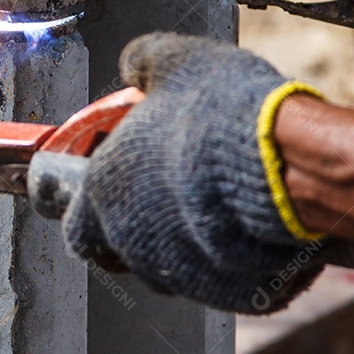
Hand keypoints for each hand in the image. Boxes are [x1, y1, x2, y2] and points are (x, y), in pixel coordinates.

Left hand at [62, 32, 327, 313]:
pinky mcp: (223, 291)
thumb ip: (141, 63)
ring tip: (206, 205)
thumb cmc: (218, 115)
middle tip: (158, 194)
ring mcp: (175, 270)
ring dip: (174, 242)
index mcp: (102, 189)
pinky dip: (221, 260)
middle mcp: (128, 237)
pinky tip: (242, 227)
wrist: (282, 166)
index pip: (71, 222)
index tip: (96, 194)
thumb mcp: (172, 62)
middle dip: (129, 227)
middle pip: (115, 248)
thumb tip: (132, 65)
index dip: (80, 209)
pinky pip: (215, 278)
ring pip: (164, 266)